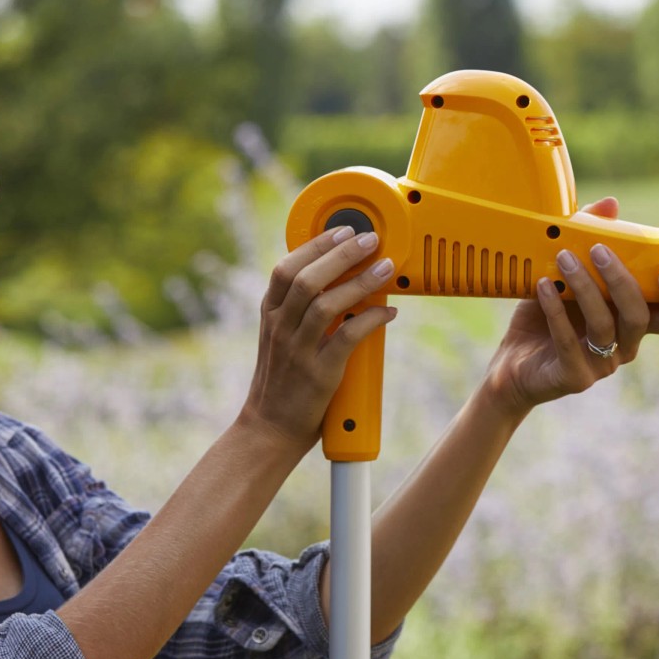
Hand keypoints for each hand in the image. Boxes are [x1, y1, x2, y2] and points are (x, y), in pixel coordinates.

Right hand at [242, 227, 398, 449]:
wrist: (269, 429)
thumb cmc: (282, 381)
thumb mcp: (280, 337)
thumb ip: (300, 310)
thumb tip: (342, 279)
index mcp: (269, 315)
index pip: (285, 269)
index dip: (315, 245)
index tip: (342, 230)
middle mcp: (280, 328)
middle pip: (307, 280)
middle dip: (341, 254)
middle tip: (370, 239)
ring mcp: (297, 351)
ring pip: (327, 305)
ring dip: (360, 283)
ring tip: (386, 268)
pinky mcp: (318, 374)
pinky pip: (347, 338)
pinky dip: (371, 321)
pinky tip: (388, 314)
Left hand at [482, 197, 658, 416]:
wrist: (513, 365)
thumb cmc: (545, 317)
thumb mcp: (565, 276)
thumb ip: (589, 240)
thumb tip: (609, 204)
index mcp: (632, 323)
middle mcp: (624, 346)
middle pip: (640, 317)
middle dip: (621, 280)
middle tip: (597, 249)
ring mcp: (601, 364)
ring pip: (605, 326)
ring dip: (585, 288)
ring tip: (564, 259)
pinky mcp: (574, 376)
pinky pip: (569, 343)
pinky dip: (556, 311)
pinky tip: (543, 287)